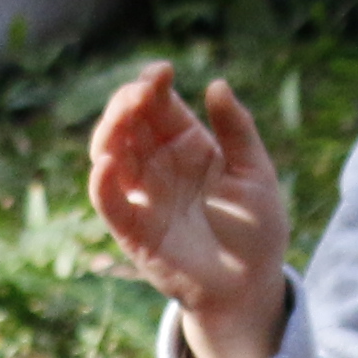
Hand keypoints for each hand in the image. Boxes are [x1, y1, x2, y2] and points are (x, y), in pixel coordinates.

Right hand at [86, 65, 292, 357]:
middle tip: (139, 92)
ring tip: (124, 115)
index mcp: (187, 143)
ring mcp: (141, 195)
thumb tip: (216, 84)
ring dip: (109, 131)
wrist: (250, 285)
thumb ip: (237, 130)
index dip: (151, 84)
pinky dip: (101, 182)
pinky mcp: (131, 229)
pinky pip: (106, 201)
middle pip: (126, 122)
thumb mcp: (256, 172)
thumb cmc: (256, 228)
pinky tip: (107, 163)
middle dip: (126, 102)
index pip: (157, 104)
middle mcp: (157, 164)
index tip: (161, 72)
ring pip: (108, 153)